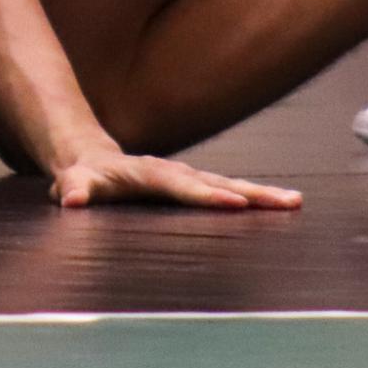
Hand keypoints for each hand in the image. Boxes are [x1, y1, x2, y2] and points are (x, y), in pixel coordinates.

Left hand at [49, 149, 302, 211]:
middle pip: (219, 183)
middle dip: (253, 194)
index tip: (236, 204)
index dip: (208, 196)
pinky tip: (280, 209)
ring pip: (229, 185)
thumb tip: (71, 199)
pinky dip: (254, 200)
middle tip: (289, 203)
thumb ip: (74, 190)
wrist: (89, 158)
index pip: (183, 187)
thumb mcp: (73, 183)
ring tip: (296, 203)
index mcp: (150, 174)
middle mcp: (175, 173)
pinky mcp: (195, 187)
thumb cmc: (83, 178)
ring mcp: (188, 178)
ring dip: (262, 195)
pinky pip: (228, 192)